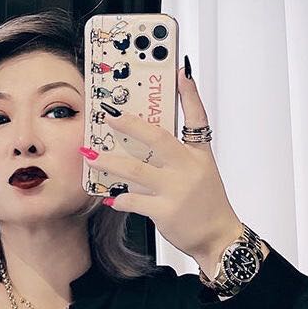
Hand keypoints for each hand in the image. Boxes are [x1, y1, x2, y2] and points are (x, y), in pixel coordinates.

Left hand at [79, 65, 244, 272]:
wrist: (217, 236)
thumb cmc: (206, 204)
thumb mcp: (201, 171)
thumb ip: (179, 155)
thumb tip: (147, 144)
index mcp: (199, 155)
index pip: (197, 118)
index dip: (190, 94)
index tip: (180, 72)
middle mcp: (188, 168)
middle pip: (157, 139)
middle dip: (130, 125)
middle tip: (108, 116)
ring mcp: (176, 190)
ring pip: (136, 171)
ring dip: (109, 162)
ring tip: (90, 156)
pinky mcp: (165, 211)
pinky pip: (134, 201)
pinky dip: (119, 199)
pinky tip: (109, 197)